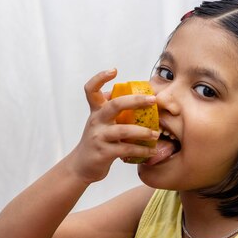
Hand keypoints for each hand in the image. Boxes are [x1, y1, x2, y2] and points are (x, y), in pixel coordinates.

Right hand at [65, 69, 158, 183]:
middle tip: (153, 100)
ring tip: (156, 134)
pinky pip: (126, 149)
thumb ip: (112, 111)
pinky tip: (151, 151)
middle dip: (136, 100)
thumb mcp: (100, 123)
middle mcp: (96, 121)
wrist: (81, 166)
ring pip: (123, 130)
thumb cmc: (96, 142)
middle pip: (115, 105)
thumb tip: (136, 97)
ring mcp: (99, 137)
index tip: (114, 70)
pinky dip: (141, 150)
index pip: (91, 89)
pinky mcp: (103, 152)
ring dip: (143, 132)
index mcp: (96, 111)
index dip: (100, 77)